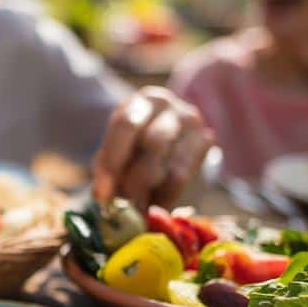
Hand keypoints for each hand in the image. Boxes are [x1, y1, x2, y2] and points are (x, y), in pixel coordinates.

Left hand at [91, 88, 212, 207]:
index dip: (112, 161)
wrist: (170, 135)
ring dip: (151, 192)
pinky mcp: (206, 140)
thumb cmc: (135, 144)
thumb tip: (102, 197)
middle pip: (154, 143)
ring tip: (137, 204)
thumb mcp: (117, 148)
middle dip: (135, 180)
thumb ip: (107, 169)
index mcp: (140, 102)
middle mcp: (168, 106)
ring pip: (172, 167)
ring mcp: (191, 121)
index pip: (126, 125)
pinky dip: (165, 197)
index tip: (102, 194)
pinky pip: (184, 178)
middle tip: (123, 203)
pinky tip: (155, 201)